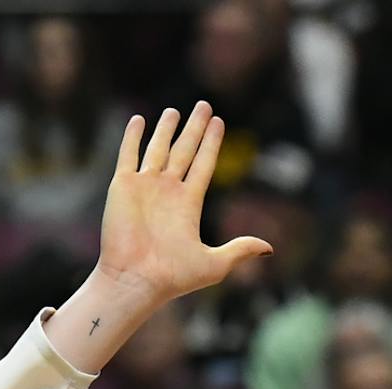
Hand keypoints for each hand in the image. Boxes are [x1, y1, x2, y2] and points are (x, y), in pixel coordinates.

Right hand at [93, 103, 270, 305]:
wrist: (134, 280)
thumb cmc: (172, 277)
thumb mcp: (214, 264)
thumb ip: (240, 250)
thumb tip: (269, 248)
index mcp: (188, 204)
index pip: (203, 165)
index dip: (211, 143)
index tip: (218, 122)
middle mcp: (167, 192)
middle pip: (184, 151)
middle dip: (194, 128)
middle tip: (203, 105)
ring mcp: (144, 188)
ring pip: (158, 149)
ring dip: (165, 129)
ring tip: (174, 111)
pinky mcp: (122, 187)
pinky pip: (128, 156)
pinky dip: (132, 137)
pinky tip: (138, 120)